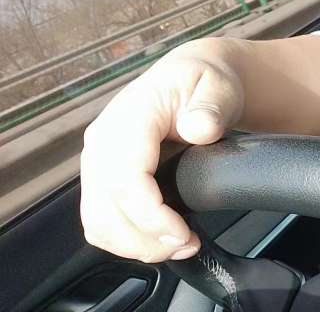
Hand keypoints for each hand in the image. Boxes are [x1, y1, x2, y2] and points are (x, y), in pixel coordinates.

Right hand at [80, 41, 243, 262]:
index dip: (149, 215)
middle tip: (188, 245)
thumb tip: (200, 128)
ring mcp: (97, 157)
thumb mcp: (219, 86)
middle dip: (145, 238)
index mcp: (130, 115)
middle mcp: (103, 137)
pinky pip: (100, 219)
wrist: (193, 78)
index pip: (124, 177)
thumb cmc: (204, 82)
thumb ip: (211, 107)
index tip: (183, 234)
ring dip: (135, 244)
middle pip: (105, 207)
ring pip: (97, 220)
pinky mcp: (100, 175)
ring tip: (179, 246)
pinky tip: (159, 239)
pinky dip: (125, 238)